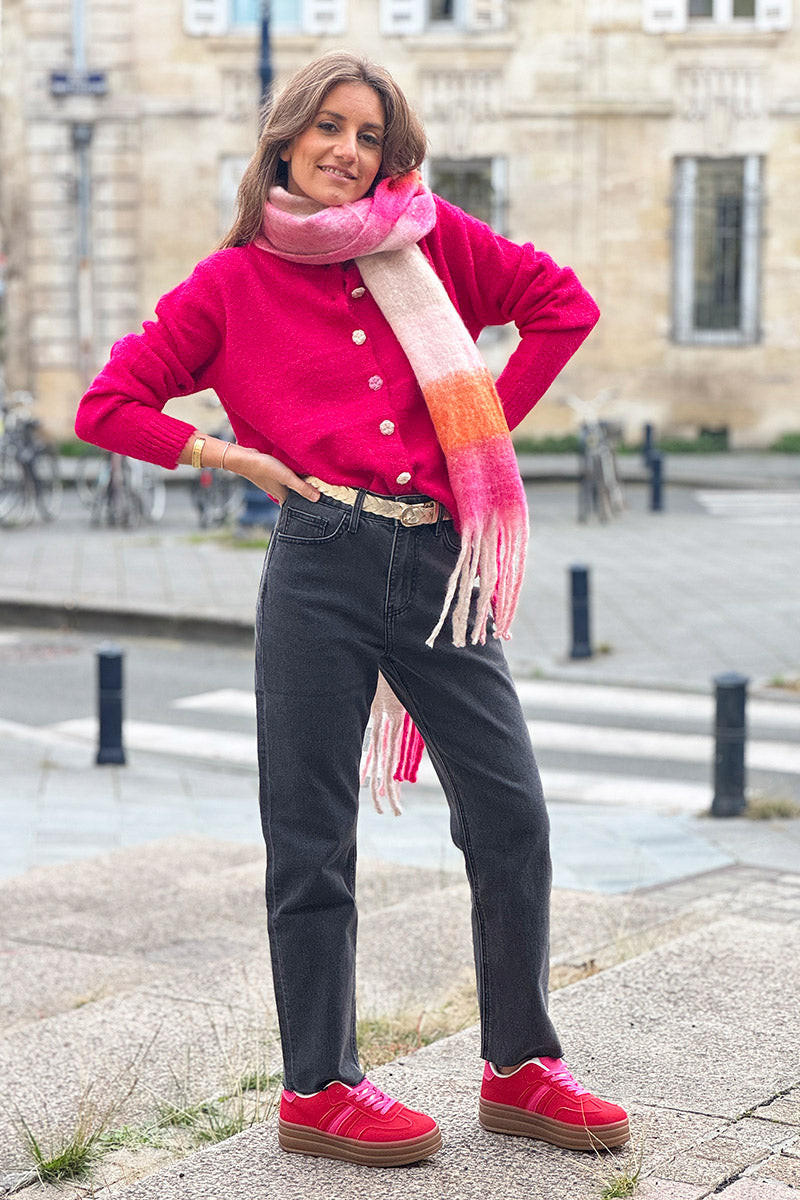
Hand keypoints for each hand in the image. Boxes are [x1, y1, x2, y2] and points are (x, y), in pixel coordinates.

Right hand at [180, 433, 319, 504]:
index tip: (318, 509)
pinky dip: (291, 478)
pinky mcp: (270, 474)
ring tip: (311, 483)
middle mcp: (278, 492)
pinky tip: (296, 471)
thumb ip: (301, 487)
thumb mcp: (286, 477)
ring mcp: (273, 484)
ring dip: (298, 487)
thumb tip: (317, 498)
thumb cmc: (264, 468)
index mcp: (282, 497)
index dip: (306, 508)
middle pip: (294, 498)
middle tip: (319, 495)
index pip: (296, 507)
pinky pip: (284, 479)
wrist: (243, 458)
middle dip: (304, 497)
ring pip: (289, 488)